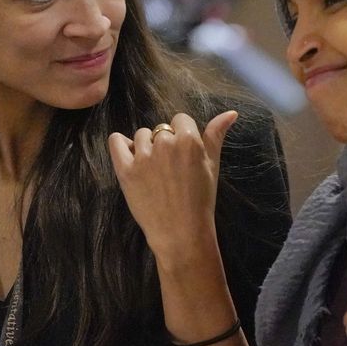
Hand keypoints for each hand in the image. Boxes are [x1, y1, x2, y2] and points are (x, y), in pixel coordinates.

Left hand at [107, 111, 237, 262]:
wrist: (181, 232)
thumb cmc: (201, 200)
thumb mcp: (212, 165)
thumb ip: (216, 135)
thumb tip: (231, 112)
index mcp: (188, 140)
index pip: (181, 119)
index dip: (183, 135)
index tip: (184, 155)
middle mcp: (164, 144)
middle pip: (161, 129)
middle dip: (166, 143)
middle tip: (171, 168)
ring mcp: (143, 157)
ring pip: (141, 135)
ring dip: (146, 146)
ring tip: (154, 169)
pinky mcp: (125, 170)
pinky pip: (116, 142)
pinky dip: (121, 144)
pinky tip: (130, 155)